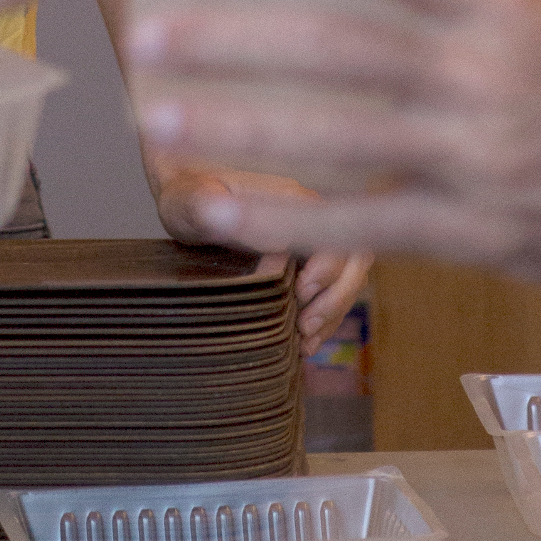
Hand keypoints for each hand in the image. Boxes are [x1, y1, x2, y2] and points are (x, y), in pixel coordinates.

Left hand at [149, 158, 367, 345]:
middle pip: (352, 258)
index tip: (300, 292)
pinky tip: (305, 342)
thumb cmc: (188, 198)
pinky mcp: (308, 262)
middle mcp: (312, 218)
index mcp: (292, 198)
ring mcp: (314, 240)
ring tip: (305, 340)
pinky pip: (333, 290)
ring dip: (333, 312)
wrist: (190, 201)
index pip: (331, 231)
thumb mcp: (187, 202)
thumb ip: (202, 205)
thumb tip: (215, 211)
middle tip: (303, 326)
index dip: (326, 267)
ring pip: (349, 278)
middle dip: (336, 297)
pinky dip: (326, 318)